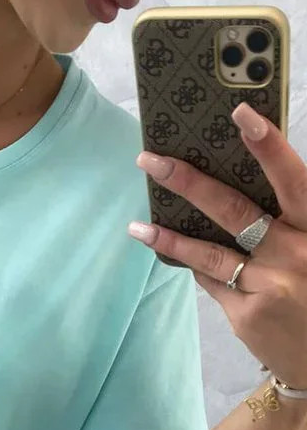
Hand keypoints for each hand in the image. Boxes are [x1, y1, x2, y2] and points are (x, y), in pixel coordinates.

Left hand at [129, 102, 306, 390]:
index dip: (268, 147)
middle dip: (190, 182)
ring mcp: (268, 286)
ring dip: (169, 237)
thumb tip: (231, 192)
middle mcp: (296, 253)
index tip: (241, 114)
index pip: (294, 180)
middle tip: (152, 161)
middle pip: (236, 210)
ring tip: (138, 225)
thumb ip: (290, 221)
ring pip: (209, 253)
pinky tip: (175, 252)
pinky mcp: (247, 315)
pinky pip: (213, 281)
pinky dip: (196, 266)